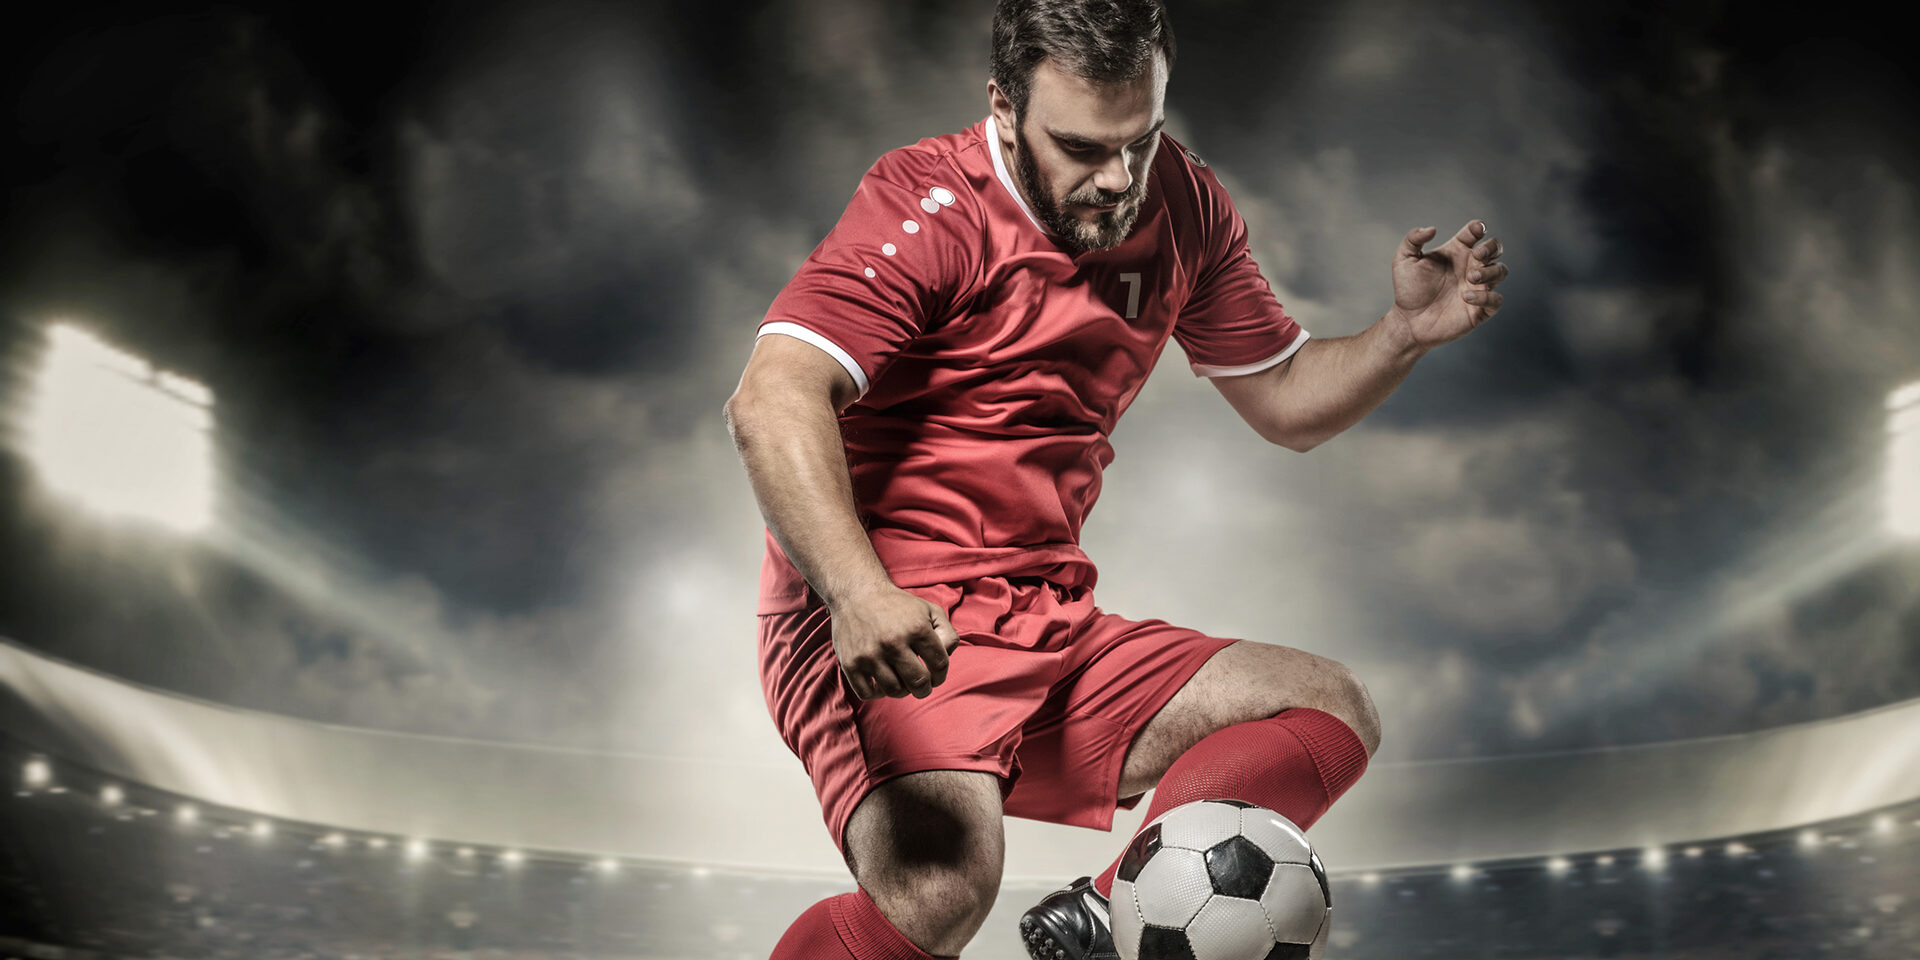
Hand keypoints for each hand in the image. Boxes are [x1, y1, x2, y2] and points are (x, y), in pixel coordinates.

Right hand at [826, 586, 960, 699]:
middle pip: (918, 683)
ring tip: (901, 682)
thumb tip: (947, 657)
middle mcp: (893, 642)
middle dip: (924, 689)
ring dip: (902, 691)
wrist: (857, 593)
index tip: (935, 676)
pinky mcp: (851, 663)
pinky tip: (881, 681)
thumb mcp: (929, 610)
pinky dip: (877, 693)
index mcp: (917, 628)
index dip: (941, 675)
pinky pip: (867, 693)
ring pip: (894, 691)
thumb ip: (947, 633)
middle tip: (921, 686)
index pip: (939, 665)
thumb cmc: (898, 605)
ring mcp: (870, 654)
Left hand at [1388, 220, 1508, 348]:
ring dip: (1490, 271)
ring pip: (1501, 271)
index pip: (1475, 233)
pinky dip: (1486, 297)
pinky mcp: (1479, 309)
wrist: (1408, 321)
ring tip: (1471, 277)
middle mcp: (1470, 267)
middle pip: (1495, 249)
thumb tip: (1432, 229)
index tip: (1476, 230)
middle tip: (1477, 254)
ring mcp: (1477, 288)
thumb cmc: (1408, 290)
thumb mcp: (1404, 260)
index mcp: (1456, 252)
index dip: (1479, 227)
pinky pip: (1496, 300)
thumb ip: (1413, 239)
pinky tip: (1466, 298)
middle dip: (1492, 247)